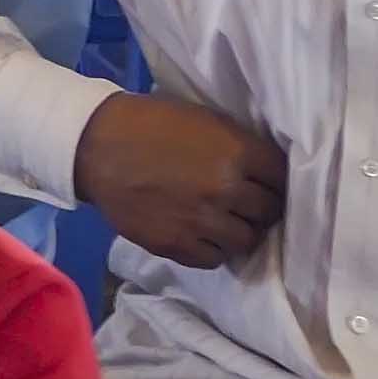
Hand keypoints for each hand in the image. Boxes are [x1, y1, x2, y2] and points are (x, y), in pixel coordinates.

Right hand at [73, 93, 287, 267]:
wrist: (94, 145)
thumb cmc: (150, 123)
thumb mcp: (204, 120)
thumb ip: (239, 145)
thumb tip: (266, 171)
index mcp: (237, 152)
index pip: (283, 179)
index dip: (277, 181)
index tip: (268, 183)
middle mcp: (226, 190)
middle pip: (269, 212)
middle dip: (261, 207)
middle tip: (246, 203)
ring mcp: (202, 221)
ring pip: (246, 240)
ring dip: (238, 230)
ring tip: (223, 220)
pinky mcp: (177, 244)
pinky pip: (214, 258)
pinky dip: (212, 248)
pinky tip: (200, 233)